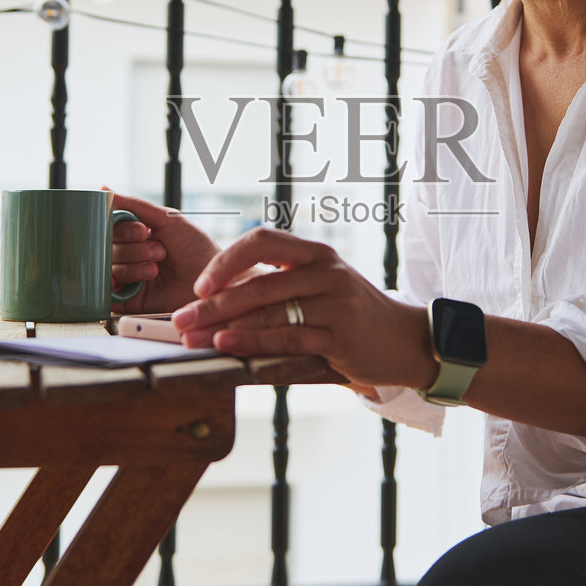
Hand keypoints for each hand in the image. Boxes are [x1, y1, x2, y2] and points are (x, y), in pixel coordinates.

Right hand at [107, 188, 220, 314]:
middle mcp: (130, 255)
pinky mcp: (129, 301)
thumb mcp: (168, 220)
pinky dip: (120, 285)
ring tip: (155, 270)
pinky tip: (140, 283)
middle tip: (159, 252)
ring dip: (133, 267)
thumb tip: (104, 188)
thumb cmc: (196, 250)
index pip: (111, 228)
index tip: (143, 232)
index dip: (123, 229)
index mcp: (136, 235)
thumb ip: (135, 205)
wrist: (213, 283)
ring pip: (109, 268)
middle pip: (107, 248)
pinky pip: (110, 293)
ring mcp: (128, 278)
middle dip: (133, 249)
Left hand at [169, 227, 435, 389]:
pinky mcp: (340, 335)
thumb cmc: (352, 315)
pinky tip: (228, 345)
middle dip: (212, 302)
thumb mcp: (321, 287)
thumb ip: (280, 285)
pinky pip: (288, 337)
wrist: (405, 340)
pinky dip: (253, 342)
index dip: (227, 260)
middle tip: (180, 319)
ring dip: (224, 325)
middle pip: (258, 282)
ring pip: (269, 311)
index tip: (200, 284)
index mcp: (315, 254)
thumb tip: (218, 300)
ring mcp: (335, 302)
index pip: (263, 240)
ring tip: (194, 338)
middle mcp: (326, 271)